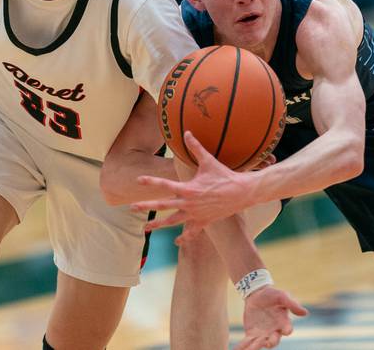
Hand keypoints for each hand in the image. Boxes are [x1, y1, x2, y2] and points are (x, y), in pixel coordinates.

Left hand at [131, 131, 259, 240]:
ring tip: (145, 228)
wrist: (242, 193)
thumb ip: (195, 147)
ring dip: (158, 225)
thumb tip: (186, 132)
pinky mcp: (203, 222)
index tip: (138, 180)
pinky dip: (183, 237)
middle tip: (131, 207)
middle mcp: (189, 204)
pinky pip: (191, 232)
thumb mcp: (209, 160)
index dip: (151, 181)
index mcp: (188, 189)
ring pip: (172, 222)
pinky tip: (176, 242)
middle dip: (146, 206)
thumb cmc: (225, 175)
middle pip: (162, 206)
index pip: (164, 184)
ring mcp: (195, 215)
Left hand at [235, 285, 308, 349]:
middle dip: (271, 342)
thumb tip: (305, 312)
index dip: (287, 330)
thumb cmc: (272, 295)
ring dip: (255, 348)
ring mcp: (263, 334)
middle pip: (274, 340)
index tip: (286, 330)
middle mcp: (274, 332)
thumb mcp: (282, 296)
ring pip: (260, 343)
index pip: (287, 329)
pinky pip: (248, 342)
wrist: (257, 294)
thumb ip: (292, 304)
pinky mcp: (252, 334)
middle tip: (267, 343)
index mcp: (283, 323)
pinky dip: (243, 347)